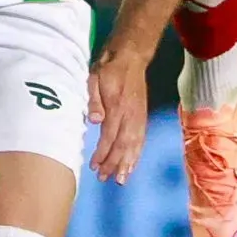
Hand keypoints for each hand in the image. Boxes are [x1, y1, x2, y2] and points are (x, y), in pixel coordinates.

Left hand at [87, 46, 151, 183]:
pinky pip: (141, 139)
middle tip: (104, 179)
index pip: (110, 136)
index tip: (94, 166)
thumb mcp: (94, 78)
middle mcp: (130, 115)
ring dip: (127, 164)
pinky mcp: (142, 117)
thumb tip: (95, 120)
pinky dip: (137, 155)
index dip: (103, 153)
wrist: (130, 56)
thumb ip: (94, 99)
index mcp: (117, 106)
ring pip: (134, 145)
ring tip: (120, 180)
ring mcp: (138, 117)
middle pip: (123, 145)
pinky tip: (132, 165)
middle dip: (114, 164)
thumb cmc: (107, 68)